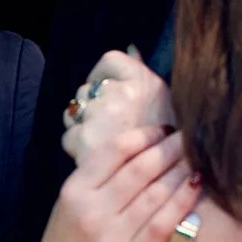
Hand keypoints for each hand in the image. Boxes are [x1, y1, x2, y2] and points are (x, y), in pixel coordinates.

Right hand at [25, 124, 201, 241]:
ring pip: (155, 194)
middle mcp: (92, 211)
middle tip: (189, 136)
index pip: (115, 151)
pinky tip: (195, 186)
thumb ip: (99, 175)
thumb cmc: (70, 236)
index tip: (164, 129)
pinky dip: (182, 201)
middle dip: (169, 149)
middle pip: (140, 170)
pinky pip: (163, 223)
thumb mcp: (72, 200)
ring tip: (196, 158)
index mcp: (75, 189)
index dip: (145, 135)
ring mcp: (112, 236)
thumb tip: (144, 143)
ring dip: (180, 172)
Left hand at [60, 49, 176, 161]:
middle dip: (94, 104)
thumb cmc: (170, 152)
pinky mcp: (86, 144)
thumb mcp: (165, 106)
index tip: (112, 91)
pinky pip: (71, 137)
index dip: (106, 76)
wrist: (170, 193)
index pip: (112, 61)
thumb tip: (131, 48)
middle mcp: (124, 96)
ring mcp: (102, 118)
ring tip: (103, 141)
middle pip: (90, 89)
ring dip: (84, 125)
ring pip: (76, 112)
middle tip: (110, 124)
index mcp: (147, 84)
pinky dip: (79, 146)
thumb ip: (143, 76)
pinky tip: (95, 156)